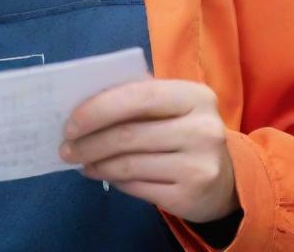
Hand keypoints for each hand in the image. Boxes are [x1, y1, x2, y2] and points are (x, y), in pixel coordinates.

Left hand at [59, 76, 238, 224]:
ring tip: (80, 160)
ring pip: (129, 164)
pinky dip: (112, 179)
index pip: (138, 96)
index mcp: (195, 95)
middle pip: (130, 135)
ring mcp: (199, 166)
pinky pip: (137, 187)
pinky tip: (100, 172)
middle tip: (66, 147)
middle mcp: (202, 130)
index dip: (99, 108)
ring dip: (96, 162)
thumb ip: (138, 97)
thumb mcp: (173, 106)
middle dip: (90, 141)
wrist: (227, 178)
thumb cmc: (185, 129)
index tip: (70, 121)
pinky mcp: (190, 197)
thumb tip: (84, 104)